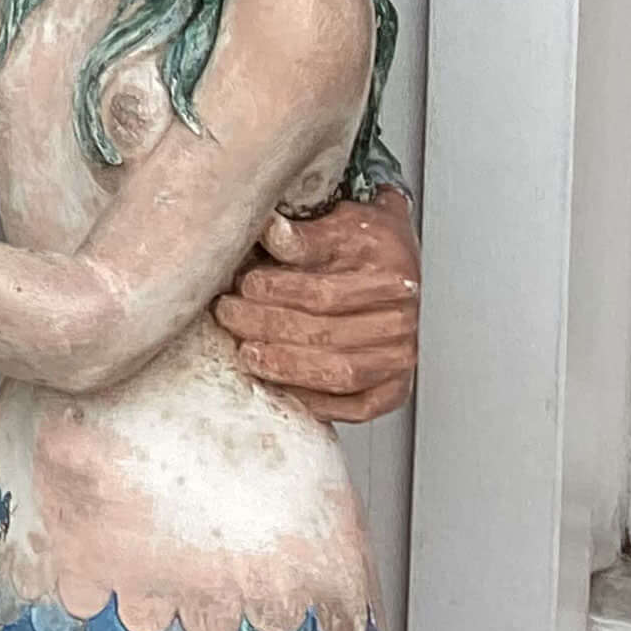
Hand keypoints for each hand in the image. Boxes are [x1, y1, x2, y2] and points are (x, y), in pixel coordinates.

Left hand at [214, 187, 418, 422]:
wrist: (399, 265)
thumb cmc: (365, 245)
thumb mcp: (337, 224)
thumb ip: (304, 235)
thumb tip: (272, 231)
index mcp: (388, 274)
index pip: (323, 293)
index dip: (275, 291)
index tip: (243, 285)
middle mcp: (400, 318)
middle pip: (325, 333)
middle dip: (266, 327)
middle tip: (230, 315)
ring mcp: (400, 357)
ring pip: (337, 372)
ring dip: (283, 366)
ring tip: (247, 352)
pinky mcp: (394, 388)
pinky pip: (354, 406)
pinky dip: (313, 400)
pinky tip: (280, 385)